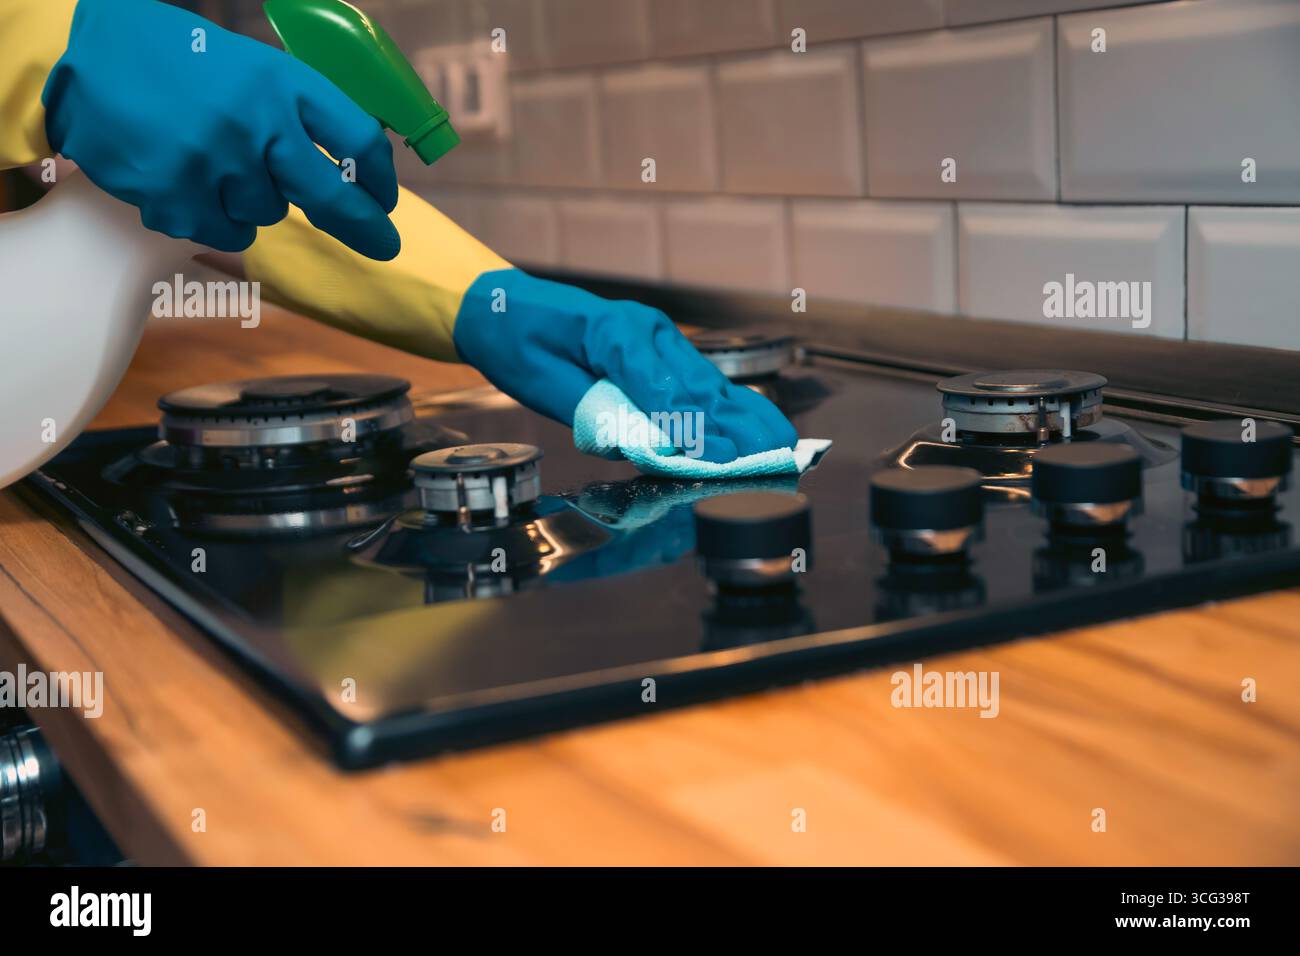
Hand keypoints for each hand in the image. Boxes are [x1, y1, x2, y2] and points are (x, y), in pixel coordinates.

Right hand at [41, 0, 398, 256]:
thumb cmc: (180, 63)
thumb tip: (349, 173)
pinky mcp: (180, 197)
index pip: (356, 139)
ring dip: (252, 199)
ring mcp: (218, 164)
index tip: (384, 198)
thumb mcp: (251, 68)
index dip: (377, 177)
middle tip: (384, 247)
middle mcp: (258, 124)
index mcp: (283, 84)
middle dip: (362, 226)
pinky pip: (225, 232)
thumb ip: (296, 113)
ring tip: (215, 162)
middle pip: (331, 196)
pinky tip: (189, 182)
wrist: (87, 55)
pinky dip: (215, 216)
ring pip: (268, 214)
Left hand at [453, 269, 797, 463]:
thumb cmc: (516, 341)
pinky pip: (698, 384)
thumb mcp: (541, 381)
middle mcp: (646, 330)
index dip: (693, 428)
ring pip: (708, 384)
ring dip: (745, 418)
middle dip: (736, 427)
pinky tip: (756, 426)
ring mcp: (657, 337)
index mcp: (615, 330)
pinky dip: (729, 409)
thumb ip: (594, 412)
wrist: (502, 307)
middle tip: (770, 458)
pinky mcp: (659, 350)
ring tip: (781, 446)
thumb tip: (642, 444)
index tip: (720, 458)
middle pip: (698, 386)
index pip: (662, 388)